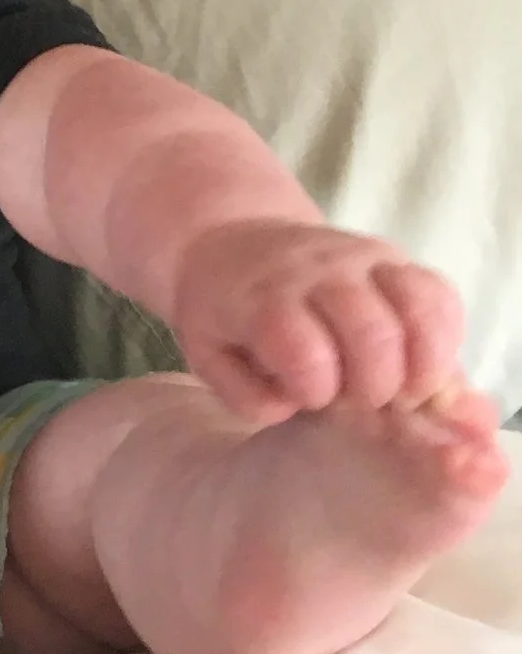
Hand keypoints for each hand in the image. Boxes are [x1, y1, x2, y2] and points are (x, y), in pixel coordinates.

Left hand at [171, 219, 467, 423]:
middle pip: (373, 334)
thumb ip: (246, 394)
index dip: (315, 388)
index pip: (304, 350)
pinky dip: (442, 342)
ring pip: (420, 311)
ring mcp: (361, 259)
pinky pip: (440, 297)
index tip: (309, 397)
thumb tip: (295, 408)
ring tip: (401, 394)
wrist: (234, 244)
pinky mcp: (394, 260)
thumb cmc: (224, 313)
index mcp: (263, 298)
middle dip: (375, 388)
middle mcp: (317, 271)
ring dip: (421, 369)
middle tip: (361, 404)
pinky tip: (418, 367)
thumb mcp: (210, 355)